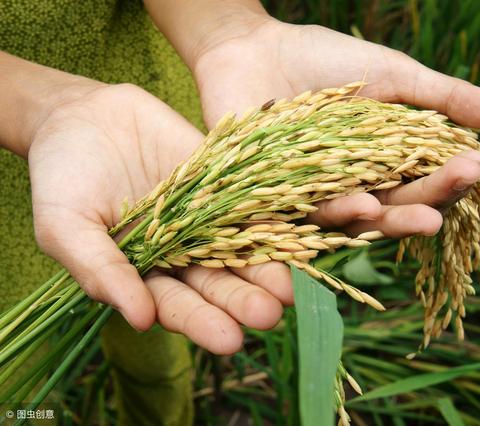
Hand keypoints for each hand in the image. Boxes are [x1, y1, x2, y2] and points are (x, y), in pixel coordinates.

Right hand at [29, 82, 291, 353]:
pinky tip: (300, 228)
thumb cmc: (62, 178)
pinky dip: (275, 213)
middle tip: (271, 315)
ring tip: (292, 285)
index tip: (229, 340)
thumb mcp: (66, 226)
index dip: (203, 322)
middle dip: (244, 300)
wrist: (82, 117)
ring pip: (244, 246)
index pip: (179, 305)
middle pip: (220, 282)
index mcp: (147, 274)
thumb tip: (140, 318)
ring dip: (269, 266)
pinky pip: (252, 199)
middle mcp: (185, 252)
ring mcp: (210, 217)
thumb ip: (100, 270)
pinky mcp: (226, 183)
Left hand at [192, 18, 479, 238]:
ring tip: (420, 216)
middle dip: (426, 203)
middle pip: (395, 208)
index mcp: (385, 164)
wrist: (255, 46)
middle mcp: (355, 187)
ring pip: (356, 220)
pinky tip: (360, 205)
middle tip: (455, 194)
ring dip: (389, 219)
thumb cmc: (325, 59)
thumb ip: (445, 99)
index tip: (475, 166)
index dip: (448, 179)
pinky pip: (305, 214)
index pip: (424, 183)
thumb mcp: (394, 76)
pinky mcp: (276, 201)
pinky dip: (333, 211)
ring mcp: (316, 197)